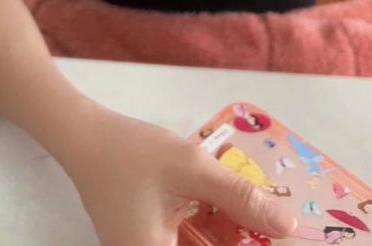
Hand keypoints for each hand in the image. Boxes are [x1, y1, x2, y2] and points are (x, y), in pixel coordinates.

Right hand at [65, 101, 296, 245]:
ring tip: (252, 218)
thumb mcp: (192, 169)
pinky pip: (182, 244)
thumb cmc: (134, 153)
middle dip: (236, 240)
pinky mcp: (142, 244)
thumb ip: (240, 198)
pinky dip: (205, 232)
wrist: (86, 137)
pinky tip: (222, 212)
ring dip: (222, 235)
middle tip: (267, 226)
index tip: (273, 238)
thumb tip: (286, 226)